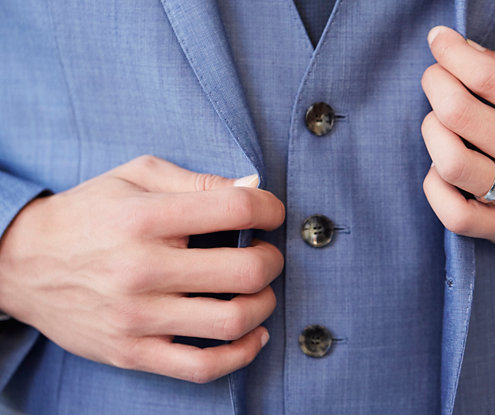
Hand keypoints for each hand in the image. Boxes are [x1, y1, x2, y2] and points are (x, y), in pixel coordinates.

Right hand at [0, 155, 284, 382]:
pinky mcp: (132, 351)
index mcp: (146, 218)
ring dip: (264, 305)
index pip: (236, 209)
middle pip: (245, 270)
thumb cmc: (87, 214)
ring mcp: (138, 316)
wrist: (22, 264)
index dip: (269, 209)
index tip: (271, 214)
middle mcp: (143, 269)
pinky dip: (241, 355)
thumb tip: (251, 188)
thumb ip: (195, 180)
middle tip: (267, 254)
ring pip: (232, 321)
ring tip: (259, 292)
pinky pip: (201, 366)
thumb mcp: (134, 176)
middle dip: (272, 260)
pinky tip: (252, 335)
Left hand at [421, 26, 494, 260]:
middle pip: (461, 115)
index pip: (490, 78)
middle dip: (436, 85)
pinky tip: (441, 170)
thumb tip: (467, 52)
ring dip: (432, 134)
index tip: (439, 41)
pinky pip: (455, 216)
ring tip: (438, 123)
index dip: (452, 53)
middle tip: (435, 77)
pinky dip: (435, 188)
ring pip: (452, 164)